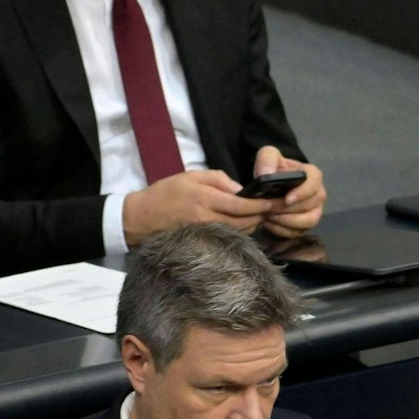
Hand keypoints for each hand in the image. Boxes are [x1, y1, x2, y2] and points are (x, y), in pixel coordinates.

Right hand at [122, 169, 268, 245]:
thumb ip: (219, 179)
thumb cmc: (167, 192)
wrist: (142, 217)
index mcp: (205, 198)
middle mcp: (207, 218)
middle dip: (261, 216)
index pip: (241, 205)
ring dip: (253, 225)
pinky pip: (229, 238)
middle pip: (244, 222)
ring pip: (239, 232)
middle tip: (273, 209)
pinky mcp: (203, 242)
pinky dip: (240, 232)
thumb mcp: (192, 175)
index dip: (261, 205)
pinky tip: (244, 225)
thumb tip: (241, 189)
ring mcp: (206, 233)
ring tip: (260, 215)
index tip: (276, 202)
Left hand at [251, 146, 326, 238]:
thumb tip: (267, 174)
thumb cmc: (274, 168)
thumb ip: (267, 159)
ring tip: (268, 216)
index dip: (302, 193)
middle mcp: (318, 195)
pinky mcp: (305, 225)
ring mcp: (314, 211)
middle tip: (268, 208)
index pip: (314, 184)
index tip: (287, 199)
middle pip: (311, 206)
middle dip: (289, 210)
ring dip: (287, 222)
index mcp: (313, 176)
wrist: (270, 183)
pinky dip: (282, 230)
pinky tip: (269, 223)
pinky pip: (298, 232)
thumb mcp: (268, 156)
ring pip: (309, 222)